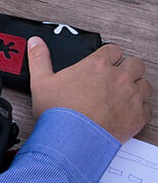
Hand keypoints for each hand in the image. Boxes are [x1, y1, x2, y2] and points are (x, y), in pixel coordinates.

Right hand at [28, 36, 151, 141]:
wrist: (73, 139)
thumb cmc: (59, 112)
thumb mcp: (41, 82)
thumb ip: (39, 59)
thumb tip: (35, 43)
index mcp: (96, 65)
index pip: (113, 50)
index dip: (108, 55)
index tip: (103, 62)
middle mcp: (118, 77)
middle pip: (135, 64)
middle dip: (127, 68)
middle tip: (116, 77)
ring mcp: (131, 96)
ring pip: (145, 84)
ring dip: (136, 87)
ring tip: (123, 94)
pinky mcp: (138, 116)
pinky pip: (148, 107)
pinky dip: (140, 108)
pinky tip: (127, 112)